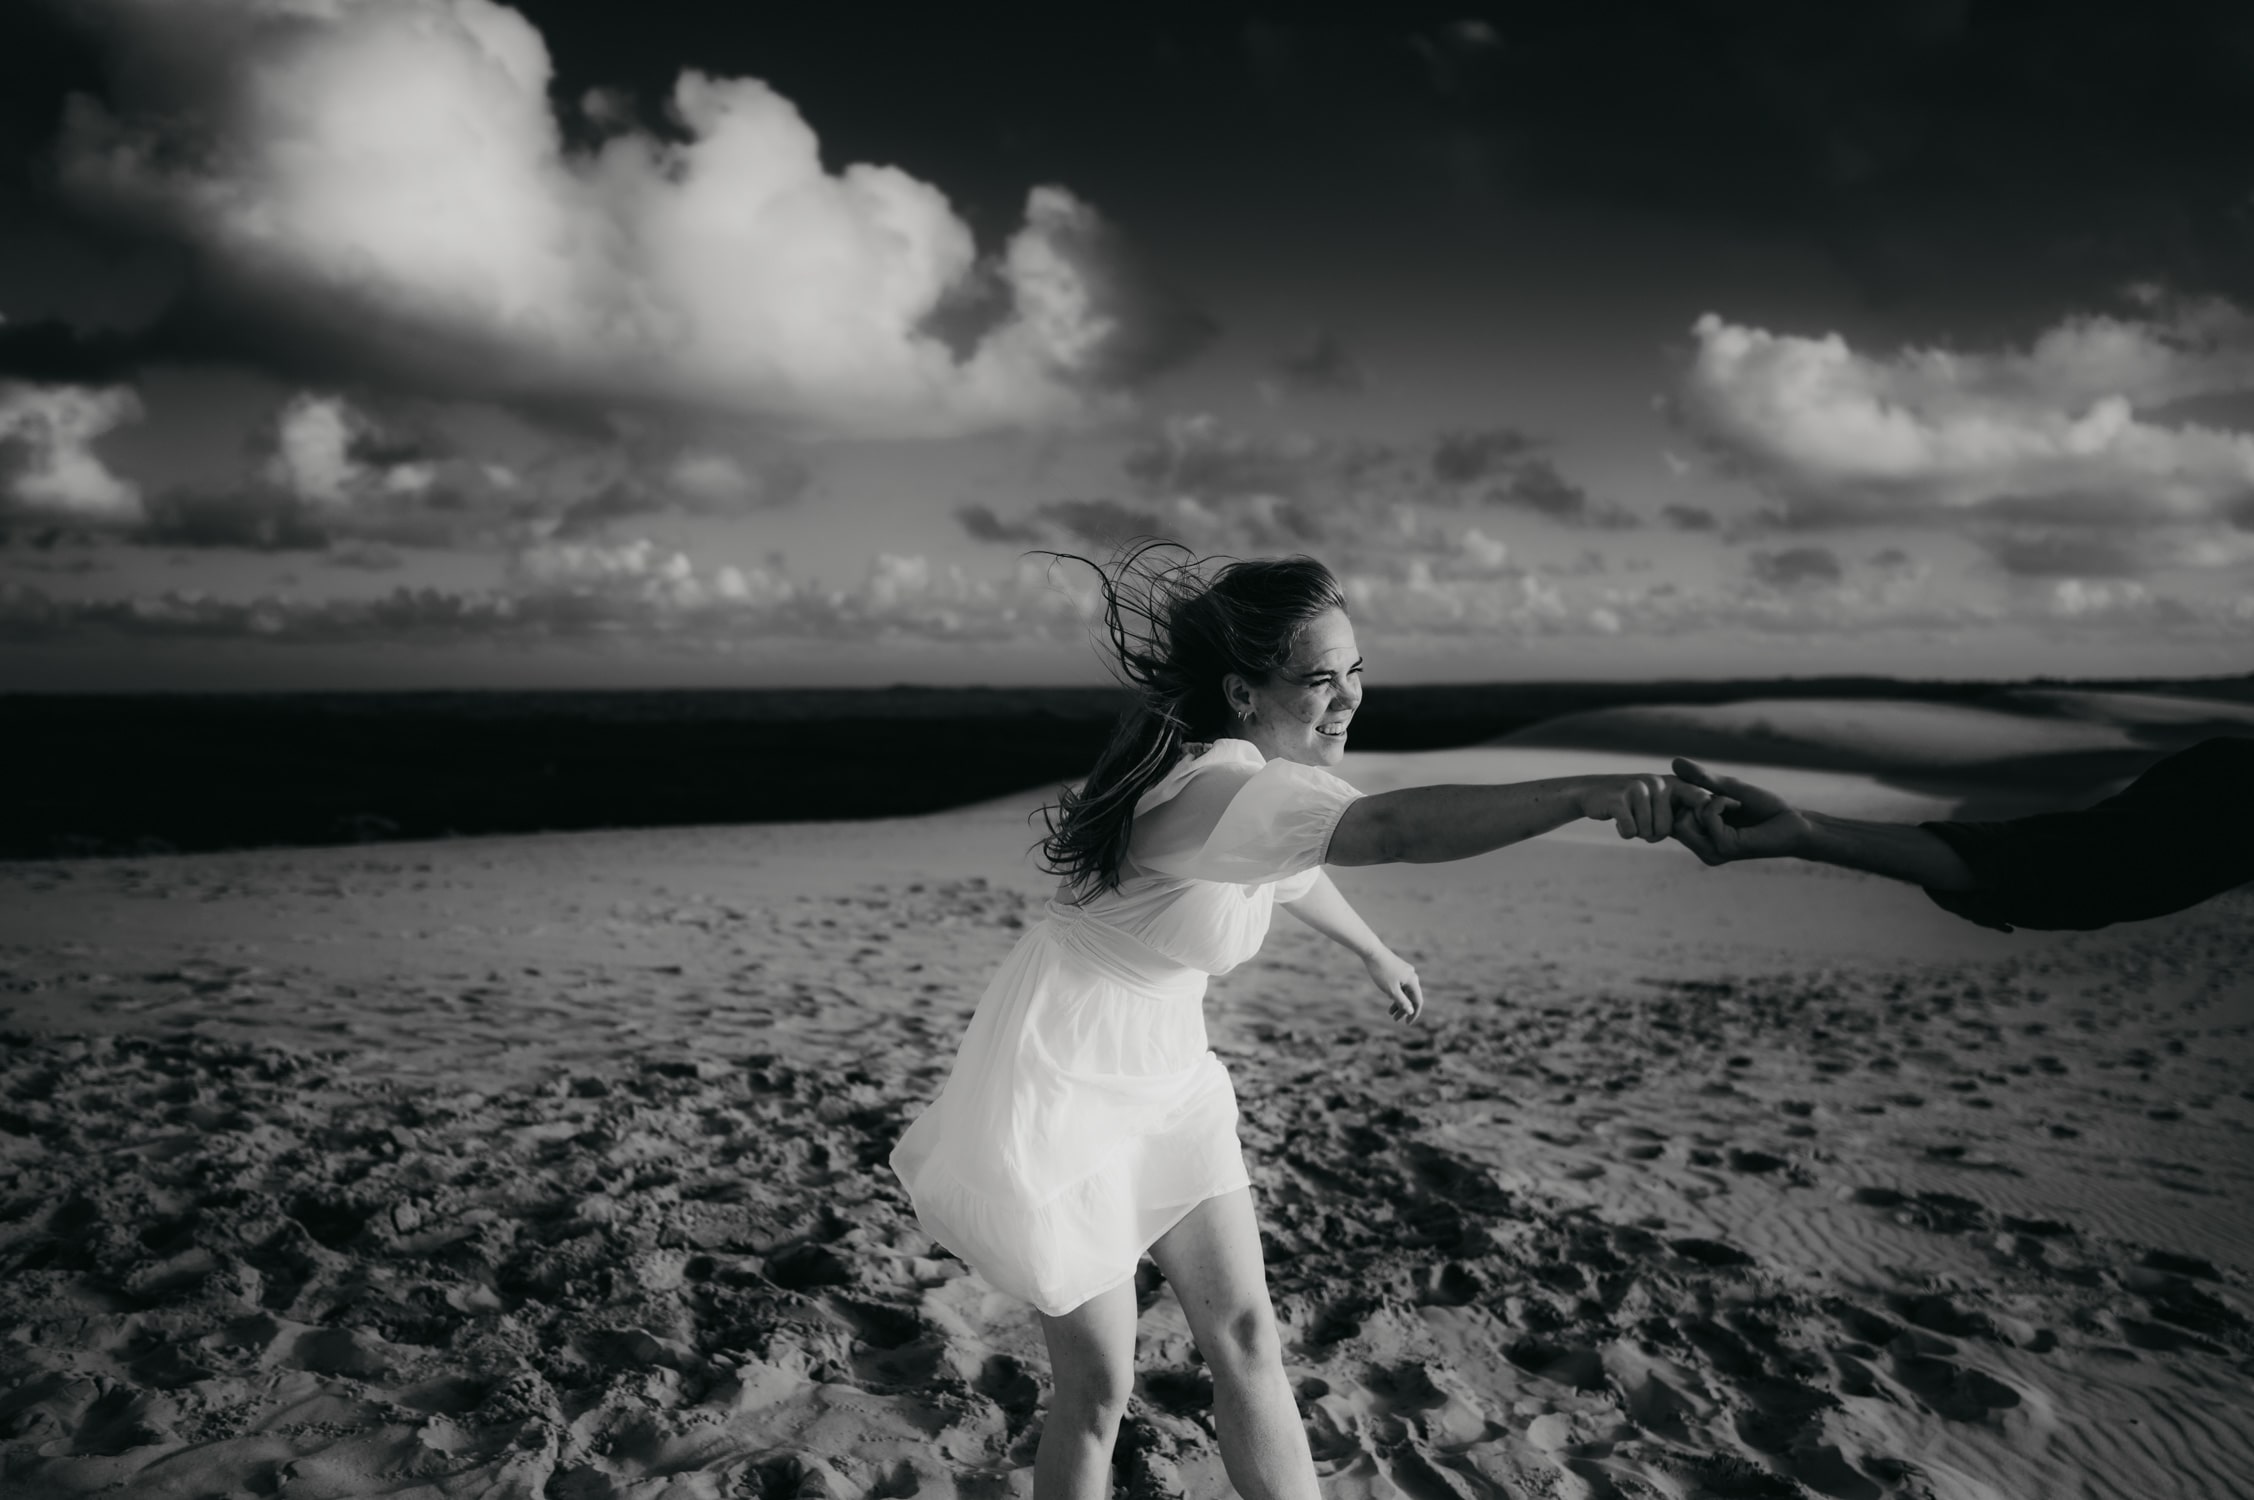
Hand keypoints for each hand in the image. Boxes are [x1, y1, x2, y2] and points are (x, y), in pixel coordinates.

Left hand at [1363, 947, 1423, 1022]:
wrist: (1372, 952)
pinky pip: (1400, 984)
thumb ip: (1402, 1001)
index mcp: (1413, 980)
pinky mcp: (1398, 968)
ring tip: (1389, 1012)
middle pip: (1411, 996)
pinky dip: (1395, 992)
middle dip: (1403, 1009)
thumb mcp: (1391, 990)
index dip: (1414, 1013)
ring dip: (1398, 1002)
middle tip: (1395, 1020)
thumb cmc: (1381, 971)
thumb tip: (1411, 1011)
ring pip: (1404, 990)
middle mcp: (1412, 975)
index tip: (1407, 1023)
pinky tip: (1388, 996)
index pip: (1417, 1001)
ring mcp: (1405, 971)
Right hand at [1578, 773, 1706, 841]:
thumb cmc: (1632, 803)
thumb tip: (1709, 830)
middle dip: (1652, 834)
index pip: (1699, 798)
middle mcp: (1657, 783)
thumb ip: (1681, 811)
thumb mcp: (1659, 802)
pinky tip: (1617, 820)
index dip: (1707, 815)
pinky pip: (1630, 831)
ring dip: (1637, 832)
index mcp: (1672, 783)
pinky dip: (1624, 832)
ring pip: (1647, 832)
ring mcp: (1637, 789)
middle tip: (1641, 821)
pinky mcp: (1618, 799)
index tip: (1713, 822)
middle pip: (1665, 829)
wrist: (1592, 792)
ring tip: (1629, 817)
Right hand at [1668, 758, 1811, 863]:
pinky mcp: (1724, 848)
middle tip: (1717, 796)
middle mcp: (1703, 848)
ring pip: (1683, 823)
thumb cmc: (1766, 808)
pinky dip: (1720, 803)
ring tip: (1729, 802)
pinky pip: (1706, 817)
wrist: (1794, 823)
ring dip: (1706, 803)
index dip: (1678, 799)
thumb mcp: (1726, 789)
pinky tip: (1736, 806)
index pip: (1670, 820)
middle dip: (1689, 801)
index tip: (1703, 790)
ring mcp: (1712, 851)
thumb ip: (1700, 779)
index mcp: (1702, 837)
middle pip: (1671, 822)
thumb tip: (1674, 762)